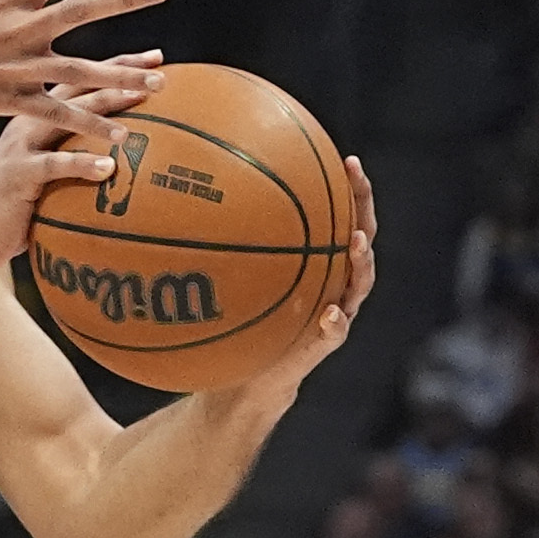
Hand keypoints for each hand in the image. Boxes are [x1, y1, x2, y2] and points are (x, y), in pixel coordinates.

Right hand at [0, 73, 155, 269]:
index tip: (157, 57)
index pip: (82, 79)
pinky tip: (110, 167)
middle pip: (80, 86)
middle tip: (160, 72)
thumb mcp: (44, 165)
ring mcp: (21, 144)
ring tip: (141, 101)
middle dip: (121, 75)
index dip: (118, 65)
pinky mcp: (17, 172)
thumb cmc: (14, 200)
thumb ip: (74, 151)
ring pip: (69, 115)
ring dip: (107, 105)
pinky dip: (83, 164)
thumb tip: (123, 156)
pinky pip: (54, 164)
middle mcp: (29, 118)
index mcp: (36, 112)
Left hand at [199, 155, 376, 415]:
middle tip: (355, 178)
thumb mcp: (224, 284)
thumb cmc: (235, 322)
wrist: (242, 379)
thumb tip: (177, 211)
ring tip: (355, 241)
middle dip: (361, 207)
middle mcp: (332, 283)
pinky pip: (333, 334)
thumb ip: (213, 252)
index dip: (349, 189)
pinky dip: (334, 324)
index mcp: (316, 263)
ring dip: (360, 262)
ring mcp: (333, 314)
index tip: (345, 159)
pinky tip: (331, 314)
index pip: (340, 218)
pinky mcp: (319, 348)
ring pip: (358, 284)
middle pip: (360, 238)